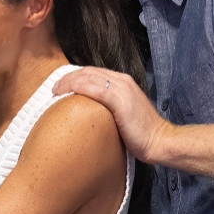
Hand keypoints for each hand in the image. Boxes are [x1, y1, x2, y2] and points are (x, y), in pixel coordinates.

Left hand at [51, 67, 171, 164]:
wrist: (160, 141)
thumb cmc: (141, 132)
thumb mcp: (123, 112)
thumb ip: (108, 105)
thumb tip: (88, 109)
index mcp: (123, 82)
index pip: (93, 72)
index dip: (74, 76)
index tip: (61, 85)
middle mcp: (122, 81)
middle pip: (88, 72)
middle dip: (68, 77)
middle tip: (54, 88)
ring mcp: (122, 89)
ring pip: (88, 77)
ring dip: (69, 81)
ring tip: (56, 90)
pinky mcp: (120, 100)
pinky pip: (95, 88)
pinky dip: (78, 87)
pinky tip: (67, 91)